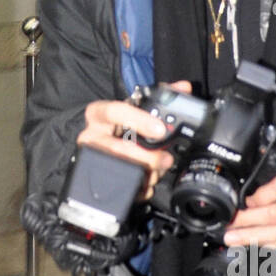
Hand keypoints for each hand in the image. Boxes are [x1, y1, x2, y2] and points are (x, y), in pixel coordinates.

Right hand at [78, 81, 191, 200]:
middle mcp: (91, 136)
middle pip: (118, 148)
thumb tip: (183, 88)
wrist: (100, 147)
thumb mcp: (134, 109)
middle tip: (166, 158)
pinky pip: (122, 187)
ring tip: (160, 170)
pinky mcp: (98, 178)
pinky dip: (141, 187)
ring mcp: (92, 159)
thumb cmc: (120, 125)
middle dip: (147, 156)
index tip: (160, 129)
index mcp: (98, 114)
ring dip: (147, 172)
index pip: (114, 112)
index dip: (138, 120)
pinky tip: (149, 182)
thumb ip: (158, 98)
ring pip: (121, 169)